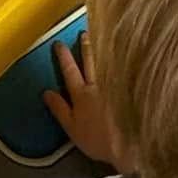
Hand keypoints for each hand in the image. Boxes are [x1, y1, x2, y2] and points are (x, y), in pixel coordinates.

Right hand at [42, 32, 121, 165]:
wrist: (130, 145)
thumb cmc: (98, 140)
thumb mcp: (72, 128)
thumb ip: (59, 109)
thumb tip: (46, 91)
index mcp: (82, 94)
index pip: (70, 71)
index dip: (63, 57)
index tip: (58, 43)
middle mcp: (98, 85)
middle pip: (91, 61)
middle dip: (85, 46)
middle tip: (83, 32)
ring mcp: (116, 85)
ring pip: (107, 62)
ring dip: (103, 49)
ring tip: (102, 36)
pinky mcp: (130, 89)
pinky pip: (125, 69)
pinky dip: (124, 60)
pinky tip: (127, 54)